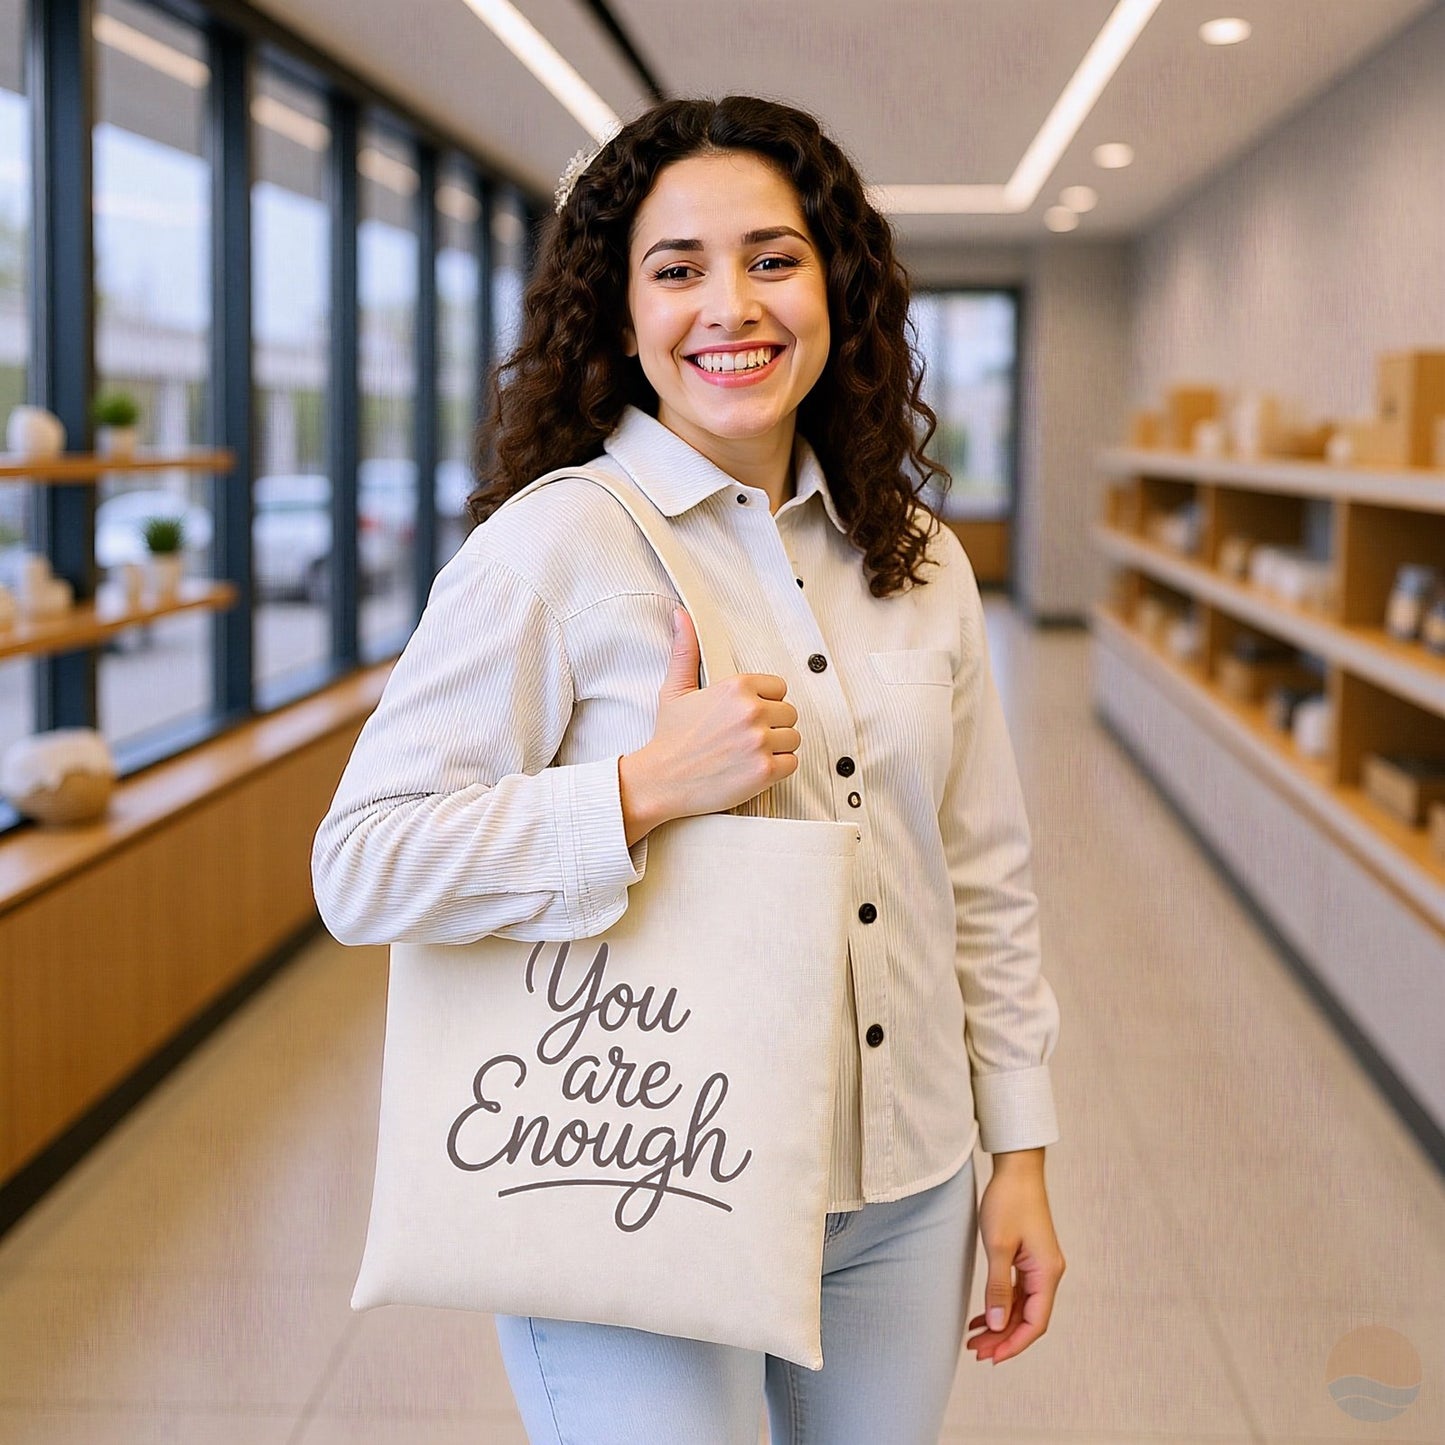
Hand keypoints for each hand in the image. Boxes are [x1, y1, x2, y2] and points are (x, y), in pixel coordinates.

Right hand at [618, 607, 800, 841]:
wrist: (660, 780)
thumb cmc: (669, 736)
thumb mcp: (676, 689)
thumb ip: (686, 650)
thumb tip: (681, 615)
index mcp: (737, 686)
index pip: (779, 688)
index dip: (764, 703)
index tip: (744, 717)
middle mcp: (752, 710)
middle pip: (790, 714)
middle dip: (772, 726)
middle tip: (745, 738)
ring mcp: (760, 741)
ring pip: (793, 739)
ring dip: (776, 747)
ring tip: (749, 754)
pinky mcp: (765, 770)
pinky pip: (792, 763)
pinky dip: (777, 769)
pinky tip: (753, 769)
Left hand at [965, 1152, 1065, 1364]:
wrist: (1017, 1168)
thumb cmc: (1009, 1200)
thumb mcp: (998, 1246)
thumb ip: (999, 1288)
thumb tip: (998, 1325)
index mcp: (1047, 1273)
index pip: (1034, 1323)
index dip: (1013, 1344)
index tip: (991, 1356)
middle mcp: (1048, 1273)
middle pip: (1028, 1318)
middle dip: (1003, 1338)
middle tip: (976, 1350)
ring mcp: (1039, 1265)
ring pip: (1022, 1306)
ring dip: (1000, 1324)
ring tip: (975, 1338)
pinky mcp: (1029, 1257)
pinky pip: (1018, 1291)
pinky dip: (1001, 1305)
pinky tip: (983, 1316)